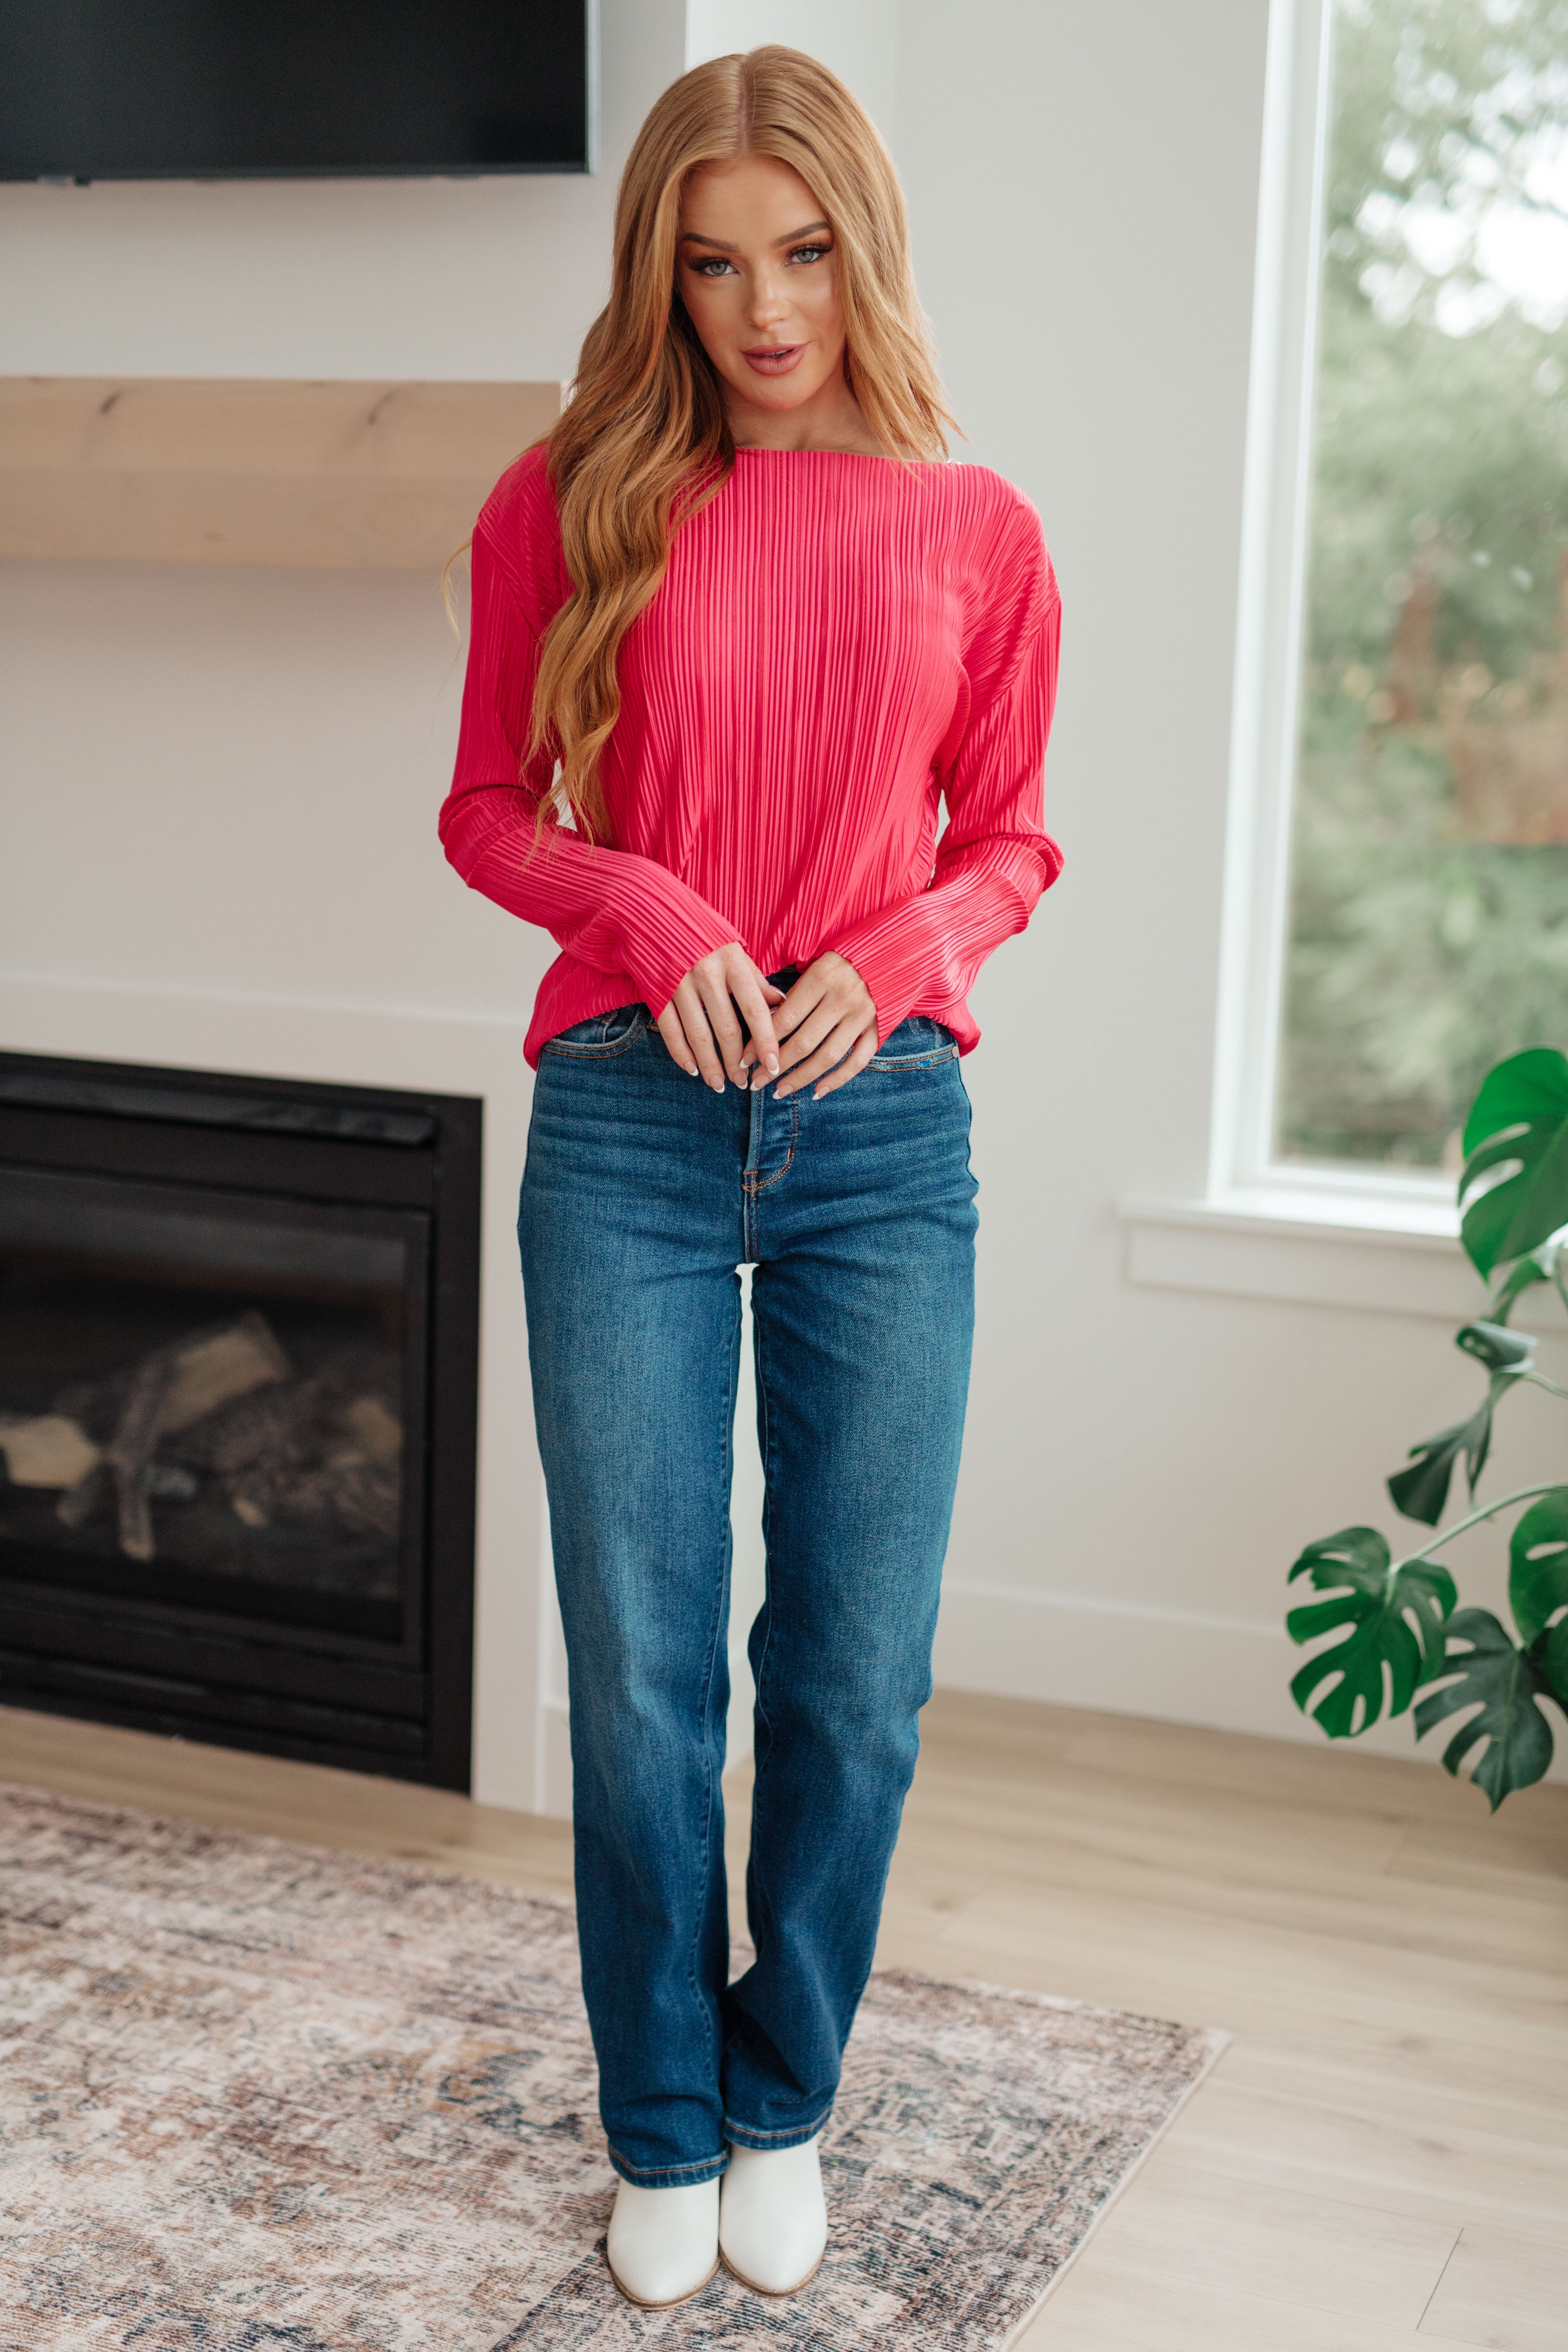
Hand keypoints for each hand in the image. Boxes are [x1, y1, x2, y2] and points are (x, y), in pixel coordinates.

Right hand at [656, 943, 783, 1091]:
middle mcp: (706, 974)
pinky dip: (681, 1054)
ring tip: (720, 1084)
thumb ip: (756, 979)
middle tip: (746, 1082)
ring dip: (711, 1066)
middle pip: (727, 1029)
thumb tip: (782, 1004)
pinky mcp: (657, 993)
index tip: (775, 1065)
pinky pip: (671, 1031)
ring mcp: (679, 985)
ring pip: (699, 1035)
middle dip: (738, 1062)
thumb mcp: (734, 949)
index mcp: (732, 962)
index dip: (766, 1041)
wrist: (651, 913)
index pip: (755, 1010)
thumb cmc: (702, 933)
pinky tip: (693, 1070)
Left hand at [740, 952, 876, 1100]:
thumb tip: (764, 1032)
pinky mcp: (878, 1028)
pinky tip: (816, 1091)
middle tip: (756, 1082)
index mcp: (823, 976)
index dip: (761, 1043)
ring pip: (828, 1057)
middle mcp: (844, 997)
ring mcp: (864, 1015)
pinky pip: (858, 1061)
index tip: (744, 1060)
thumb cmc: (839, 962)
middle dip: (776, 1066)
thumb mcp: (813, 966)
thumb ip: (793, 995)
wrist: (885, 954)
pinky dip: (838, 1080)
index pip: (785, 1019)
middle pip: (804, 1042)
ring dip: (800, 1078)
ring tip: (779, 1091)